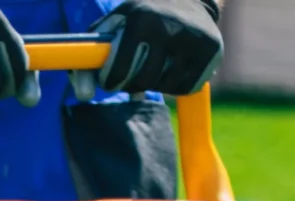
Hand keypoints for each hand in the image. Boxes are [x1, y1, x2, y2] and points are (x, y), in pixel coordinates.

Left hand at [97, 0, 222, 95]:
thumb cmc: (143, 14)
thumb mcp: (117, 22)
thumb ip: (93, 53)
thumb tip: (82, 92)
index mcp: (141, 19)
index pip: (119, 70)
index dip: (111, 81)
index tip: (109, 82)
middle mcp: (168, 28)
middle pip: (141, 82)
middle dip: (131, 84)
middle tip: (130, 77)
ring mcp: (193, 39)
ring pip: (164, 87)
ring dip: (155, 83)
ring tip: (155, 65)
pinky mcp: (211, 50)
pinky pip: (186, 87)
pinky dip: (176, 84)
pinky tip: (174, 66)